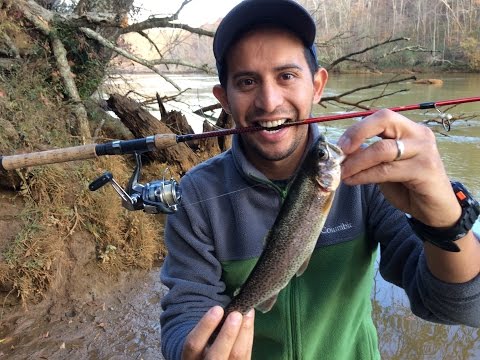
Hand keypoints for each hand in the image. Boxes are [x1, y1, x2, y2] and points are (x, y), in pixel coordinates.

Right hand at [182, 306, 254, 359]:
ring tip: (248, 313)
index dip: (205, 327)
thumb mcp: (199, 339)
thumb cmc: (204, 343)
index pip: (194, 344)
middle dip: (227, 335)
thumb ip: (207, 328)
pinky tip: (249, 322)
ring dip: (244, 334)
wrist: (210, 359)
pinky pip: (246, 355)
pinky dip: (249, 337)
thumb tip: (225, 306)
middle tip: (236, 314)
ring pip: (236, 357)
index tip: (217, 309)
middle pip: (216, 356)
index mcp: (191, 358)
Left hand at [338, 109, 460, 226]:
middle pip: (385, 120)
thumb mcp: (385, 166)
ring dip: (356, 162)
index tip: (340, 145)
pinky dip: (364, 175)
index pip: (382, 117)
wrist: (435, 209)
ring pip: (382, 149)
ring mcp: (424, 151)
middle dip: (357, 134)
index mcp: (409, 129)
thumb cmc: (408, 185)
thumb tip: (341, 151)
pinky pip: (386, 170)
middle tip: (340, 153)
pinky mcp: (425, 170)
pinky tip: (352, 181)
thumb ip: (369, 155)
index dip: (358, 128)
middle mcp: (419, 135)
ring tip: (341, 172)